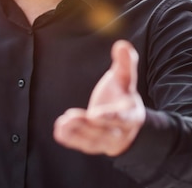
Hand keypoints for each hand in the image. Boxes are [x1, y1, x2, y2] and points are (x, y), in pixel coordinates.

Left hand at [53, 40, 145, 155]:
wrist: (128, 121)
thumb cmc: (123, 95)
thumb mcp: (125, 79)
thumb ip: (125, 64)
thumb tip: (122, 45)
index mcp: (132, 115)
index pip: (122, 118)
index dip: (109, 117)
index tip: (94, 114)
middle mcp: (121, 132)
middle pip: (105, 132)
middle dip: (87, 127)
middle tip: (71, 117)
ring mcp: (108, 142)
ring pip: (92, 141)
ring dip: (77, 132)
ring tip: (63, 123)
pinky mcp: (95, 146)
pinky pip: (82, 145)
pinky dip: (71, 139)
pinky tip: (59, 130)